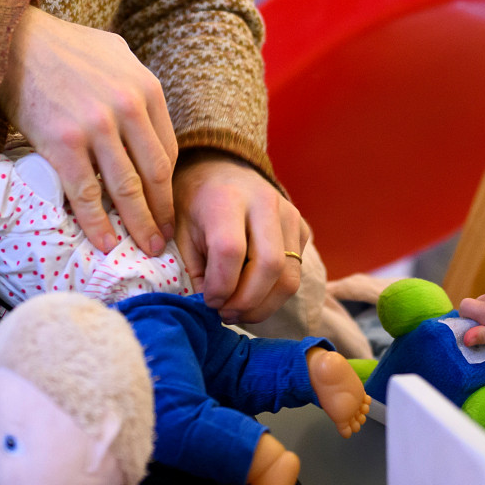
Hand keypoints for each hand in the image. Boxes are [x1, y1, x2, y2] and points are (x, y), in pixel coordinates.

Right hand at [0, 6, 176, 254]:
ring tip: (144, 248)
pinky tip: (104, 242)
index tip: (165, 206)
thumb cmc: (63, 47)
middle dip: (161, 213)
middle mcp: (128, 108)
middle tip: (163, 241)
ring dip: (138, 225)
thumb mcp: (115, 54)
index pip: (167, 150)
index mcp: (146, 89)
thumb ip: (136, 84)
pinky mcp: (63, 144)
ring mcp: (96, 127)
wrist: (13, 43)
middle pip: (154, 175)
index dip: (168, 186)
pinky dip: (97, 223)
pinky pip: (86, 194)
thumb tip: (147, 116)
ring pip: (126, 189)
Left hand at [175, 150, 308, 323]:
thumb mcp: (182, 232)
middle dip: (246, 303)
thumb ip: (197, 270)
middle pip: (270, 266)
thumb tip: (214, 309)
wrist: (222, 170)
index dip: (220, 286)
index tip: (208, 301)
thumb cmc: (196, 205)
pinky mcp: (302, 229)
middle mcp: (264, 202)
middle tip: (225, 314)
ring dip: (263, 306)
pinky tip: (252, 293)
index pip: (230, 251)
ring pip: (290, 277)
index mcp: (226, 199)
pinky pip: (295, 273)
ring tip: (239, 311)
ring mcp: (290, 214)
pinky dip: (274, 294)